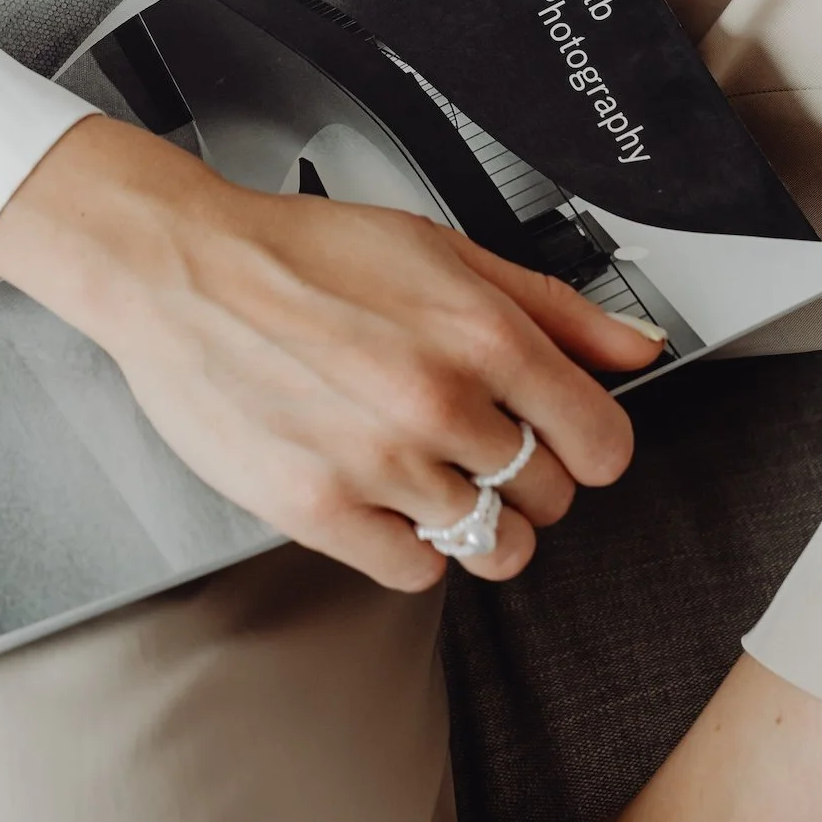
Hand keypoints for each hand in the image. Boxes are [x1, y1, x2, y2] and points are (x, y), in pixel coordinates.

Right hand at [0, 114, 662, 590]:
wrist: (185, 272)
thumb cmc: (304, 254)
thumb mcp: (443, 251)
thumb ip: (551, 307)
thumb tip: (637, 348)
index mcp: (481, 332)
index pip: (602, 443)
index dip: (589, 444)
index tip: (565, 438)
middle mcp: (439, 401)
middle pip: (549, 496)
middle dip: (527, 473)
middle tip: (478, 440)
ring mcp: (381, 463)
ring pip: (492, 544)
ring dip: (477, 517)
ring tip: (434, 473)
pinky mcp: (320, 510)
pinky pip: (417, 570)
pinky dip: (411, 542)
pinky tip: (386, 494)